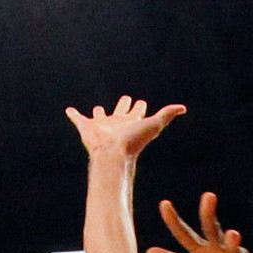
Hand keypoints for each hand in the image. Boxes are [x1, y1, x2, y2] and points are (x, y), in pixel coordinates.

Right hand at [65, 94, 185, 160]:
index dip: (139, 107)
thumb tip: (183, 108)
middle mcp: (116, 123)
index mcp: (131, 122)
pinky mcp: (86, 127)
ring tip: (97, 110)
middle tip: (125, 99)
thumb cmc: (134, 142)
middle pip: (120, 111)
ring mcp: (101, 126)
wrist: (113, 154)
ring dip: (98, 113)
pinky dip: (73, 114)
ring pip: (100, 116)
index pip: (137, 111)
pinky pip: (78, 119)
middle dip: (122, 105)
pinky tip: (69, 110)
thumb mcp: (154, 124)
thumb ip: (167, 114)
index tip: (141, 103)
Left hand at [146, 192, 252, 252]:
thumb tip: (148, 251)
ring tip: (233, 234)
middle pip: (212, 230)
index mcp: (203, 251)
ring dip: (233, 242)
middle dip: (209, 214)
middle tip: (208, 195)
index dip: (174, 221)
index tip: (164, 203)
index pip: (186, 234)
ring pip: (234, 249)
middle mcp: (220, 250)